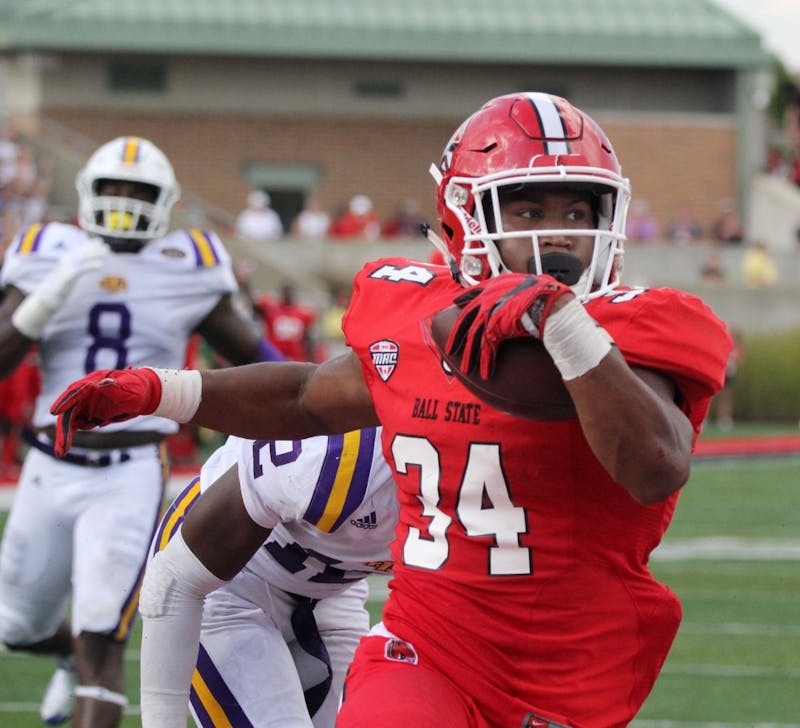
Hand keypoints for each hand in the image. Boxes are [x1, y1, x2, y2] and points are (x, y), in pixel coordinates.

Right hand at [38, 238, 110, 309]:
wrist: (49, 295)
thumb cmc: (60, 286)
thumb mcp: (68, 274)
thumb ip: (74, 268)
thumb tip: (81, 264)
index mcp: (66, 259)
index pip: (79, 249)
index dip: (90, 244)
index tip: (100, 240)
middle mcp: (66, 261)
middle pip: (83, 251)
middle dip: (95, 247)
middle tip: (107, 246)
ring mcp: (67, 267)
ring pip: (83, 258)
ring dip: (95, 254)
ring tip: (107, 252)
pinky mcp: (68, 276)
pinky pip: (82, 269)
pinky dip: (91, 265)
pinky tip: (101, 265)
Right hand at [50, 368, 161, 455]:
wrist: (145, 395)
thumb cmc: (137, 389)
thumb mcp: (129, 389)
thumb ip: (115, 387)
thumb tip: (102, 383)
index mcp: (93, 382)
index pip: (75, 392)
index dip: (64, 402)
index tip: (55, 412)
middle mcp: (86, 394)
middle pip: (70, 410)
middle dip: (63, 428)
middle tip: (60, 447)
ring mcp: (87, 404)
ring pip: (71, 419)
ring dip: (65, 435)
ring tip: (61, 452)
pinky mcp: (90, 413)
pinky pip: (78, 424)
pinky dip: (72, 434)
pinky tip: (66, 447)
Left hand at [445, 273, 572, 378]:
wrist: (544, 297)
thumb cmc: (538, 289)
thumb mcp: (519, 281)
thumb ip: (507, 286)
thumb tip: (511, 288)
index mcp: (490, 289)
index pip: (469, 299)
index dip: (462, 305)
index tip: (455, 311)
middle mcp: (485, 301)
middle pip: (464, 322)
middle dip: (456, 337)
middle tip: (449, 349)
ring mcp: (488, 314)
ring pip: (472, 338)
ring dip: (469, 355)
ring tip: (465, 369)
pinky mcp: (495, 328)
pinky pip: (487, 348)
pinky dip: (485, 361)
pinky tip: (484, 373)